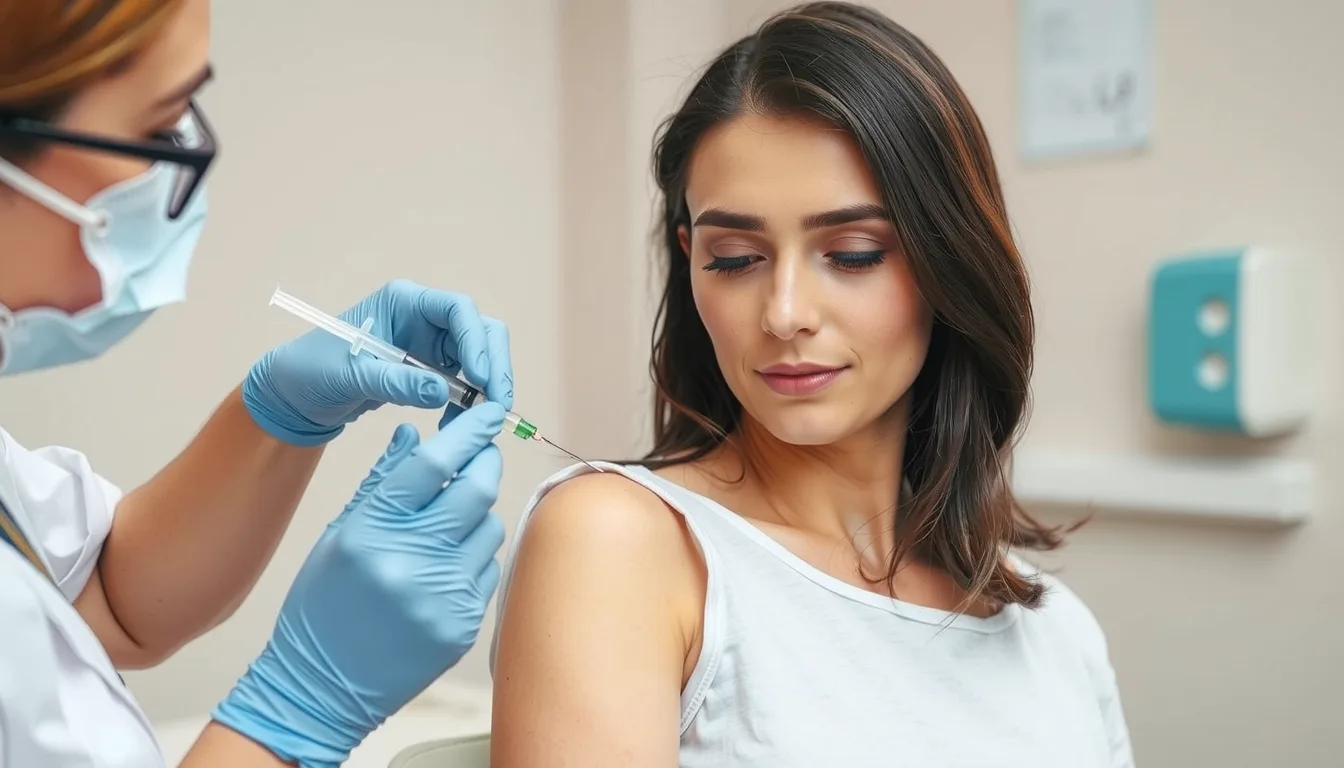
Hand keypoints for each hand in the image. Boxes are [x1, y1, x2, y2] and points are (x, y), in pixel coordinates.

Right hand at [210, 405, 507, 766]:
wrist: (321, 689)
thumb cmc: (323, 608)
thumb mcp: (340, 535)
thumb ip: (381, 482)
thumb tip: (414, 434)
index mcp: (372, 531)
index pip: (433, 463)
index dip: (469, 431)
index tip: (488, 412)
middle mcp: (410, 561)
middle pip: (477, 489)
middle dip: (485, 462)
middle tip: (482, 453)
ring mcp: (441, 596)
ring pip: (489, 527)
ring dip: (478, 516)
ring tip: (447, 526)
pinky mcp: (463, 625)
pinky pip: (487, 571)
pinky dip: (474, 560)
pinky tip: (444, 570)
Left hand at [243, 279, 513, 445]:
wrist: (296, 395)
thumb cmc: (312, 371)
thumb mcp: (351, 376)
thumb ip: (396, 382)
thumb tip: (443, 393)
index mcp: (404, 301)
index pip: (457, 309)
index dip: (476, 341)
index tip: (481, 378)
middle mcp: (425, 317)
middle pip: (480, 331)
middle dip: (494, 365)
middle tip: (497, 405)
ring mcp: (431, 343)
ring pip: (480, 356)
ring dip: (487, 387)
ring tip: (481, 421)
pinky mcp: (432, 369)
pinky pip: (466, 382)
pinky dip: (470, 403)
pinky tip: (459, 425)